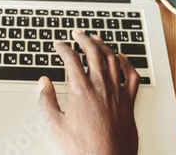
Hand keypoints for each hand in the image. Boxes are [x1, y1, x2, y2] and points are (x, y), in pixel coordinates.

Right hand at [38, 29, 139, 154]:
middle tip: (77, 33)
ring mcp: (117, 92)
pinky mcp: (129, 101)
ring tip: (96, 38)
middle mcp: (101, 87)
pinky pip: (131, 76)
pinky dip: (127, 63)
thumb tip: (43, 83)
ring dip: (103, 45)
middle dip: (84, 38)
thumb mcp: (56, 125)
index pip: (71, 59)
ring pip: (112, 59)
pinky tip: (122, 57)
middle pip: (93, 53)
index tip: (58, 44)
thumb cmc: (84, 148)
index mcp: (81, 90)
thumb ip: (47, 101)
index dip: (63, 48)